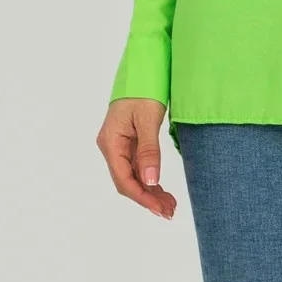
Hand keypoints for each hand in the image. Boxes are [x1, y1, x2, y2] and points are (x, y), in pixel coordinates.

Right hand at [98, 98, 177, 217]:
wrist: (143, 69)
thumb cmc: (144, 89)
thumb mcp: (148, 120)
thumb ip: (148, 151)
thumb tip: (150, 181)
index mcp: (111, 142)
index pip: (123, 178)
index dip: (142, 197)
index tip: (160, 209)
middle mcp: (111, 146)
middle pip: (127, 181)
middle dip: (147, 198)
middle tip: (170, 212)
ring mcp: (119, 146)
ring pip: (133, 176)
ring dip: (150, 192)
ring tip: (170, 205)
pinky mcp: (129, 143)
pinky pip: (138, 167)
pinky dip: (150, 180)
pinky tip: (162, 191)